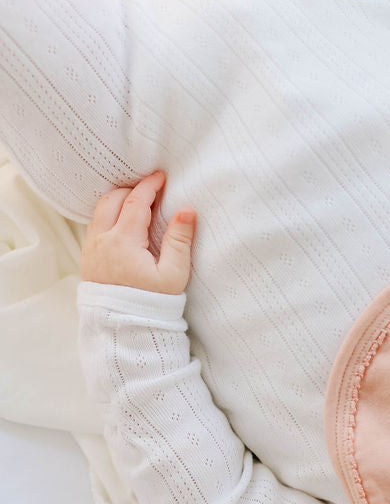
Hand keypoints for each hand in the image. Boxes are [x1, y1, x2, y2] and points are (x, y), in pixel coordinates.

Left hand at [80, 170, 195, 294]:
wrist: (124, 327)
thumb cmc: (152, 302)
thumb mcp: (173, 274)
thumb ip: (180, 240)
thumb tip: (186, 210)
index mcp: (124, 241)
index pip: (135, 201)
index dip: (149, 186)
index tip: (161, 177)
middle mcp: (102, 240)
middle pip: (113, 199)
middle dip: (132, 189)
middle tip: (151, 190)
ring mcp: (91, 248)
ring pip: (100, 210)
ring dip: (118, 201)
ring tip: (137, 203)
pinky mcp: (88, 257)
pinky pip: (95, 225)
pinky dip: (108, 215)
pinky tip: (123, 223)